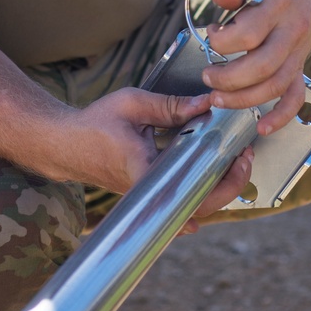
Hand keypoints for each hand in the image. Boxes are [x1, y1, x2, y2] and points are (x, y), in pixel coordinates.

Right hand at [50, 87, 254, 224]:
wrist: (64, 144)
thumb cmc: (94, 123)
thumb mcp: (132, 105)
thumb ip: (170, 105)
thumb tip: (207, 103)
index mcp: (143, 170)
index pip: (189, 190)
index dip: (222, 182)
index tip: (237, 159)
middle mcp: (147, 190)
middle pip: (199, 206)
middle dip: (230, 184)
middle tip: (245, 157)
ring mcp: (147, 196)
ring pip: (192, 205)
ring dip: (218, 185)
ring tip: (236, 159)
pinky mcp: (148, 193)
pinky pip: (181, 199)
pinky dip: (202, 188)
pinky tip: (218, 176)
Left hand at [201, 0, 310, 134]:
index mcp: (280, 2)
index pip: (248, 33)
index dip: (221, 40)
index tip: (211, 33)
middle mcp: (294, 30)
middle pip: (262, 66)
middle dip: (228, 78)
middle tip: (206, 75)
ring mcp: (300, 50)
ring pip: (276, 85)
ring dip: (244, 99)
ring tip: (217, 98)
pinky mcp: (301, 63)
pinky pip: (296, 96)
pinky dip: (282, 116)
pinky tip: (263, 128)